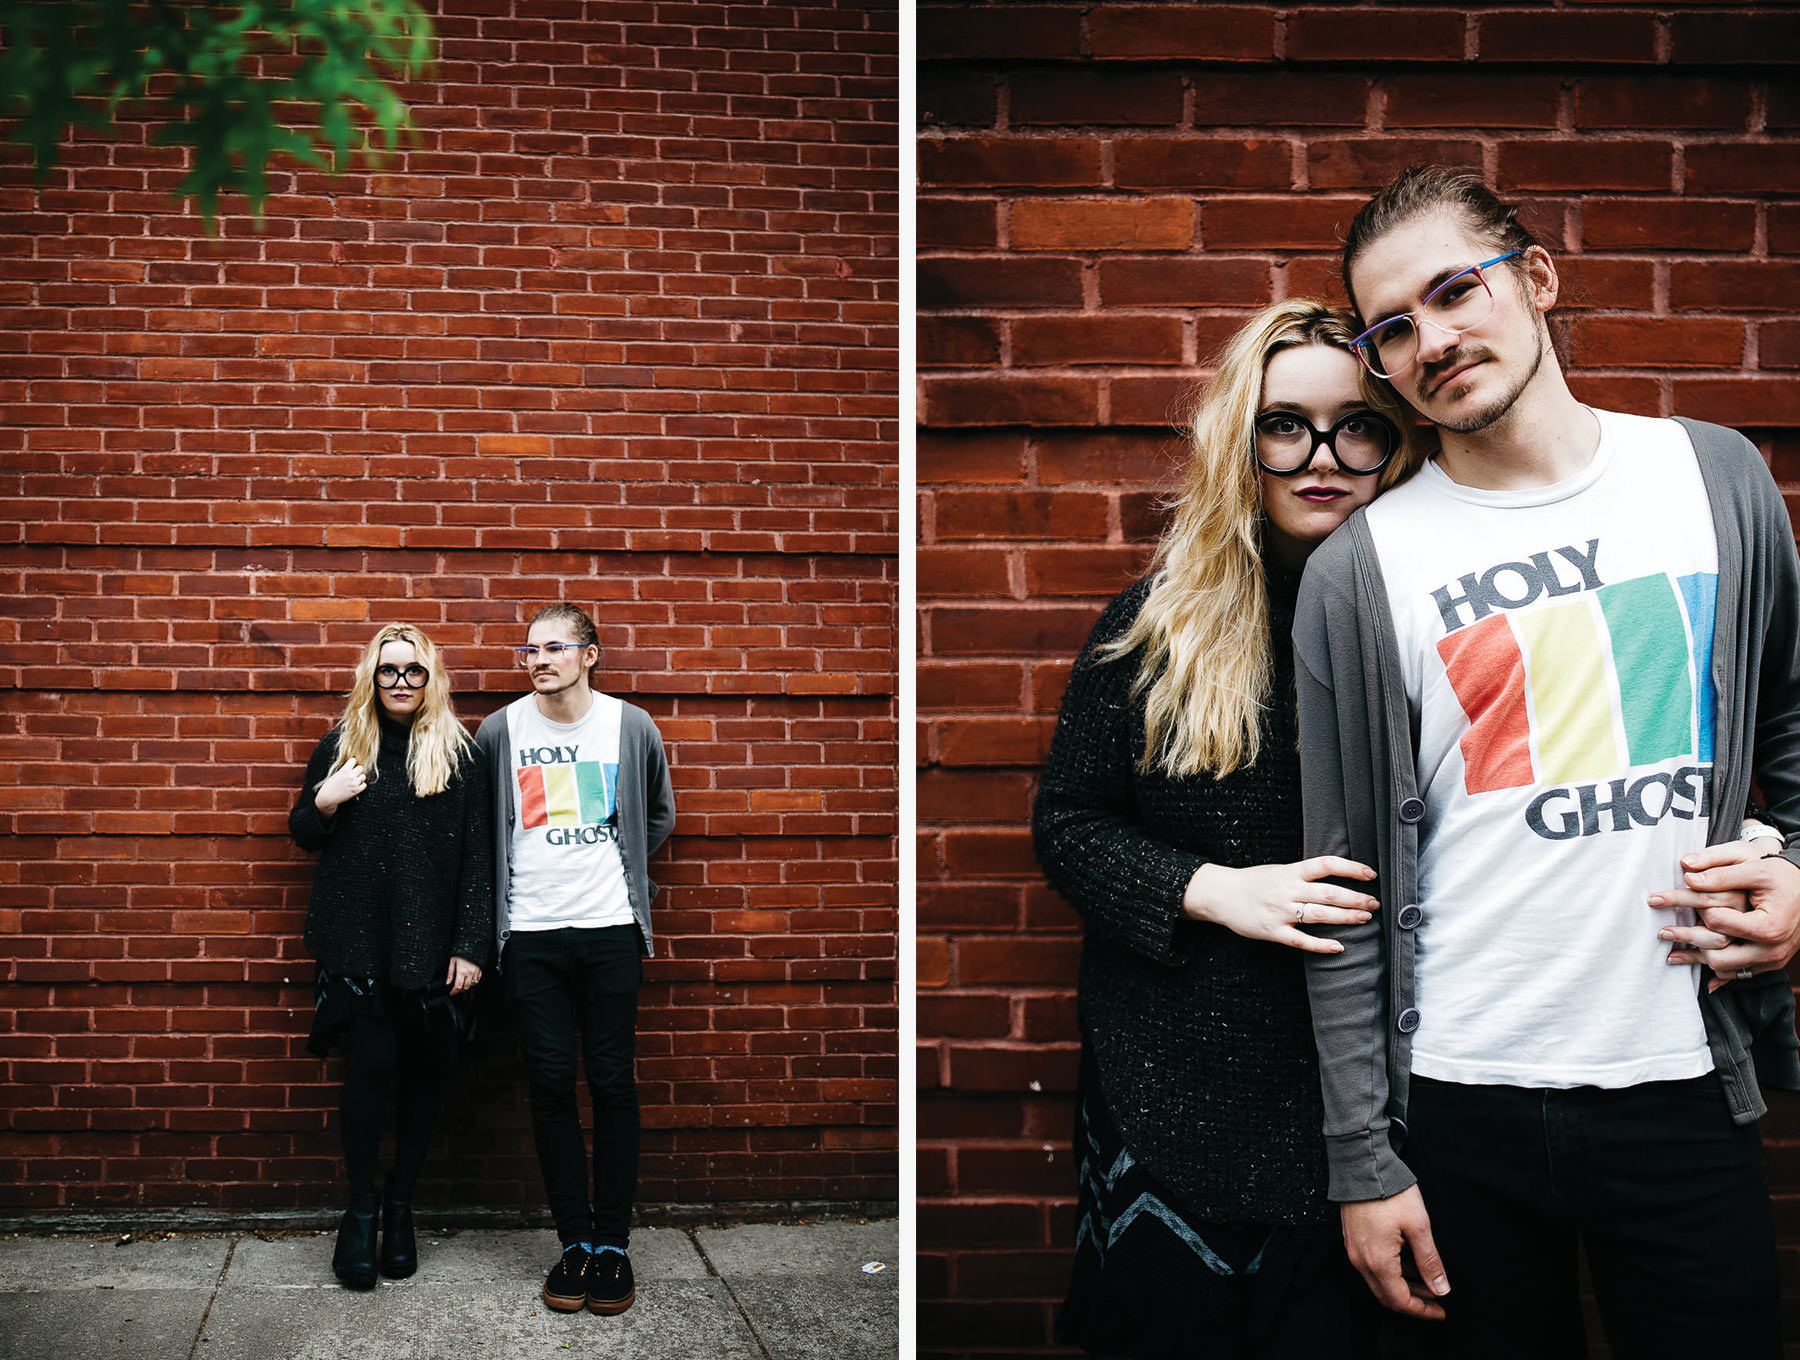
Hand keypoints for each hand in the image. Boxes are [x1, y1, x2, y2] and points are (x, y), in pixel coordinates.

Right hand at [313, 759, 366, 816]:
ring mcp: (354, 783)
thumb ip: (344, 770)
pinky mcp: (356, 790)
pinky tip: (356, 786)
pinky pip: (364, 785)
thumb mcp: (335, 774)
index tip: (351, 765)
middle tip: (353, 774)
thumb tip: (351, 767)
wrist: (328, 797)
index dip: (352, 762)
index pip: (353, 760)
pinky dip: (361, 785)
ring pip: (363, 776)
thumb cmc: (329, 786)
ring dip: (359, 778)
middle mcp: (351, 776)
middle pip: (360, 768)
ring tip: (354, 780)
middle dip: (357, 770)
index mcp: (344, 770)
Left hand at [446, 956, 481, 994]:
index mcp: (461, 971)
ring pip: (472, 985)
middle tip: (457, 987)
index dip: (454, 991)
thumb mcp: (452, 962)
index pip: (458, 986)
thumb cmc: (461, 954)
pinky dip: (473, 982)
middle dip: (460, 989)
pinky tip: (469, 979)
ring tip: (463, 983)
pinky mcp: (479, 971)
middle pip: (465, 987)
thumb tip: (448, 982)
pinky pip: (477, 981)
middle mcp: (469, 973)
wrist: (470, 948)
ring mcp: (475, 972)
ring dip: (466, 986)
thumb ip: (450, 973)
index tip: (452, 993)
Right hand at [1182, 856, 1377, 953]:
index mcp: (1290, 872)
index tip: (1370, 874)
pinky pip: (1300, 940)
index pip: (1326, 865)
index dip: (1351, 868)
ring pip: (1319, 915)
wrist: (1220, 894)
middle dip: (1356, 899)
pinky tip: (1339, 947)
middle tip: (1375, 904)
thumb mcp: (1278, 870)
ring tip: (1365, 919)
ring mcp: (1280, 912)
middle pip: (1329, 893)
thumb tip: (1335, 876)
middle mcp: (1287, 890)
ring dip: (1346, 918)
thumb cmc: (1253, 882)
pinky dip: (1321, 945)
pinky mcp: (1272, 931)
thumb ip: (1303, 875)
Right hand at [1342, 1186, 1449, 1320]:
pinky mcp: (1351, 1240)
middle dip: (1413, 1302)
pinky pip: (1370, 1268)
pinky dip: (1390, 1274)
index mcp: (1378, 1261)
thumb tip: (1441, 1290)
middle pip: (1387, 1297)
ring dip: (1402, 1288)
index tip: (1441, 1311)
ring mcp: (1353, 1250)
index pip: (1400, 1301)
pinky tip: (1407, 1265)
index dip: (1422, 1311)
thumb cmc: (1391, 1192)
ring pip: (1378, 1283)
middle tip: (1436, 1300)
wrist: (1361, 1165)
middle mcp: (1361, 1261)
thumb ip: (1429, 1261)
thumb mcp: (1419, 1226)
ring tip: (1426, 1283)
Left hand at [1652, 840, 1799, 990]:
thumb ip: (1721, 872)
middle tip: (1661, 932)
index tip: (1663, 899)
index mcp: (1767, 927)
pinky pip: (1738, 974)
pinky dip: (1715, 969)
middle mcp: (1771, 949)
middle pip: (1718, 955)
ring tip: (1671, 953)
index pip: (1717, 922)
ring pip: (1725, 969)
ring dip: (1698, 960)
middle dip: (1687, 942)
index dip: (1692, 907)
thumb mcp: (1755, 868)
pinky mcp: (1768, 963)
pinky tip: (1694, 963)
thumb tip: (1686, 873)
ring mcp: (1771, 960)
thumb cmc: (1783, 876)